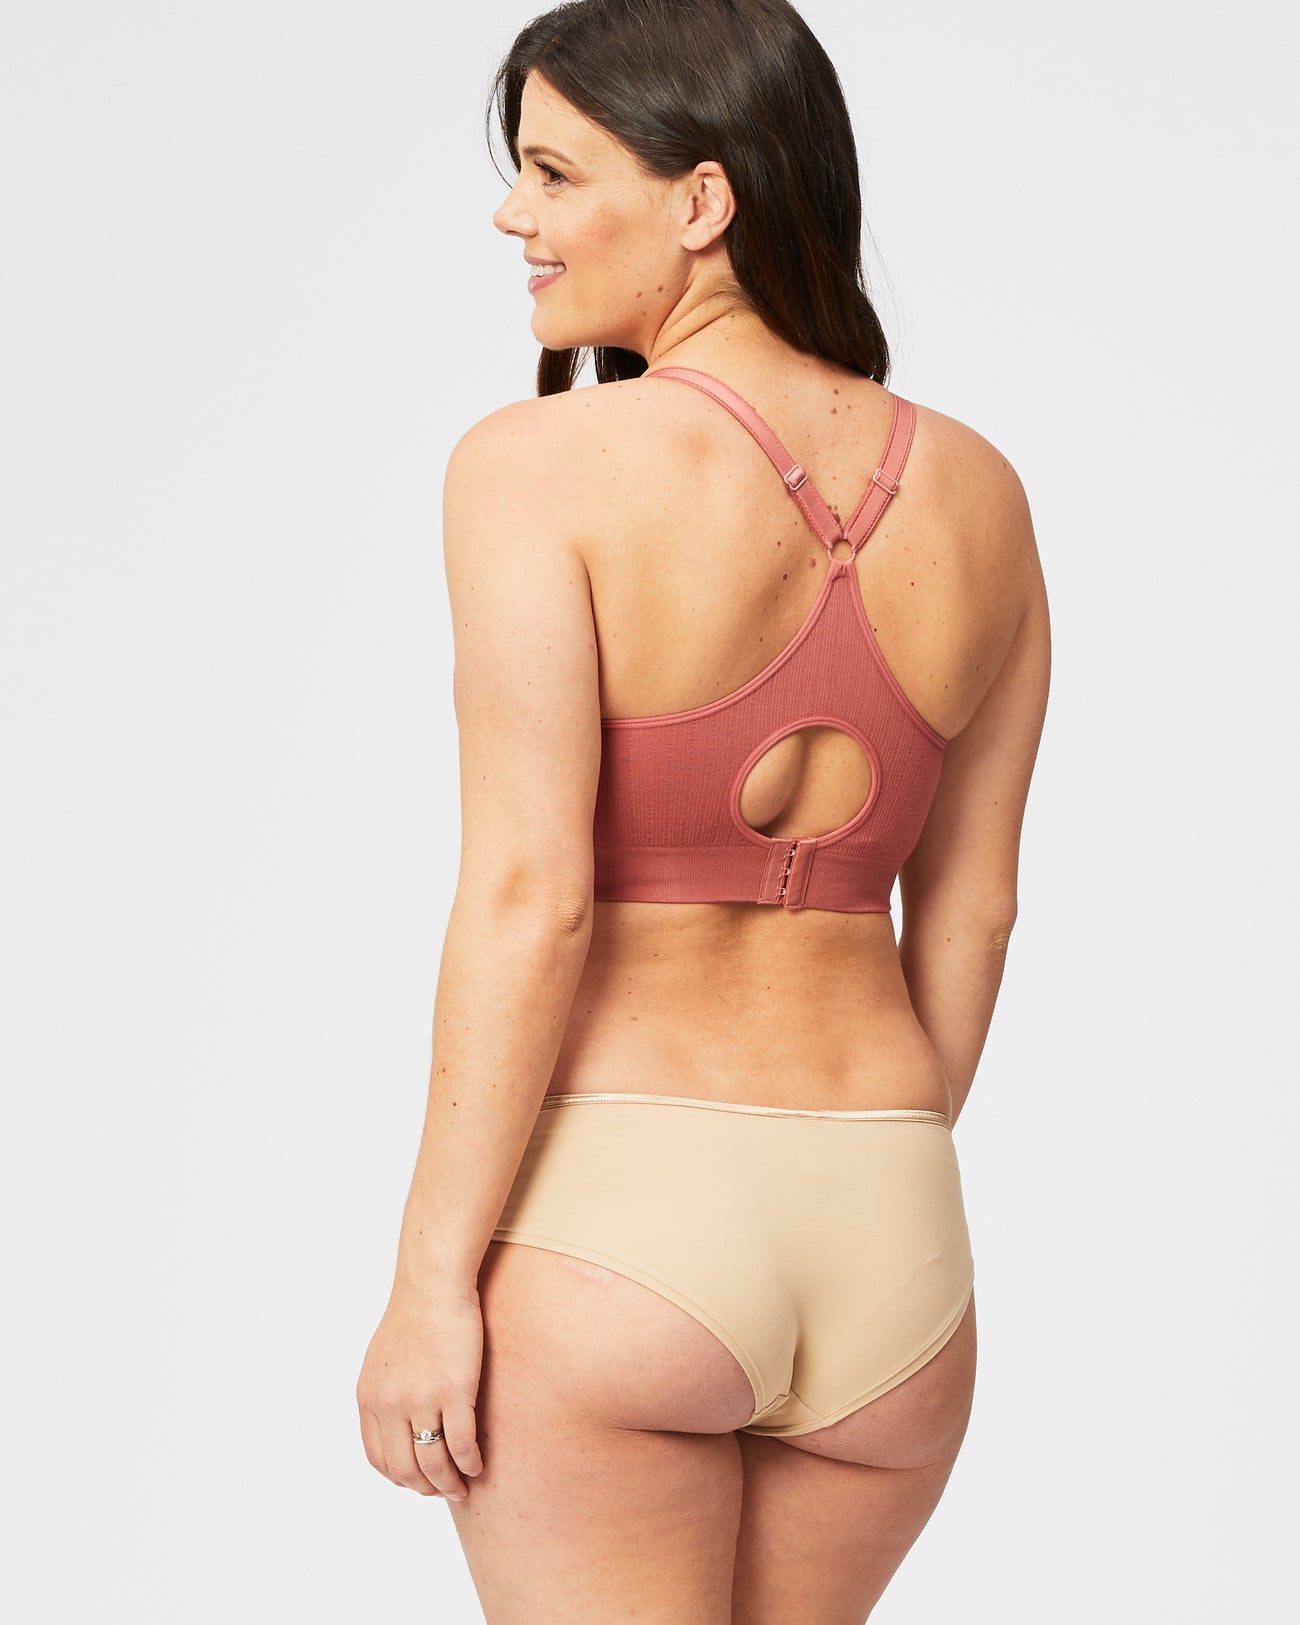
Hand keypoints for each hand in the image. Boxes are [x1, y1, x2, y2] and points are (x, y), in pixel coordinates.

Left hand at [356, 1281, 484, 1499]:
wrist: (433, 1282)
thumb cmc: (415, 1313)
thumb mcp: (384, 1358)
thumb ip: (386, 1392)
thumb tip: (397, 1420)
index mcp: (370, 1398)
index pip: (378, 1458)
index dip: (399, 1477)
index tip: (418, 1480)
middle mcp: (390, 1405)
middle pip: (404, 1468)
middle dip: (425, 1487)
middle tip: (444, 1490)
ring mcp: (421, 1399)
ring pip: (434, 1462)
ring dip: (450, 1483)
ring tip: (463, 1485)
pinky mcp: (454, 1391)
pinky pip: (461, 1444)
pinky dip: (469, 1462)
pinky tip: (478, 1465)